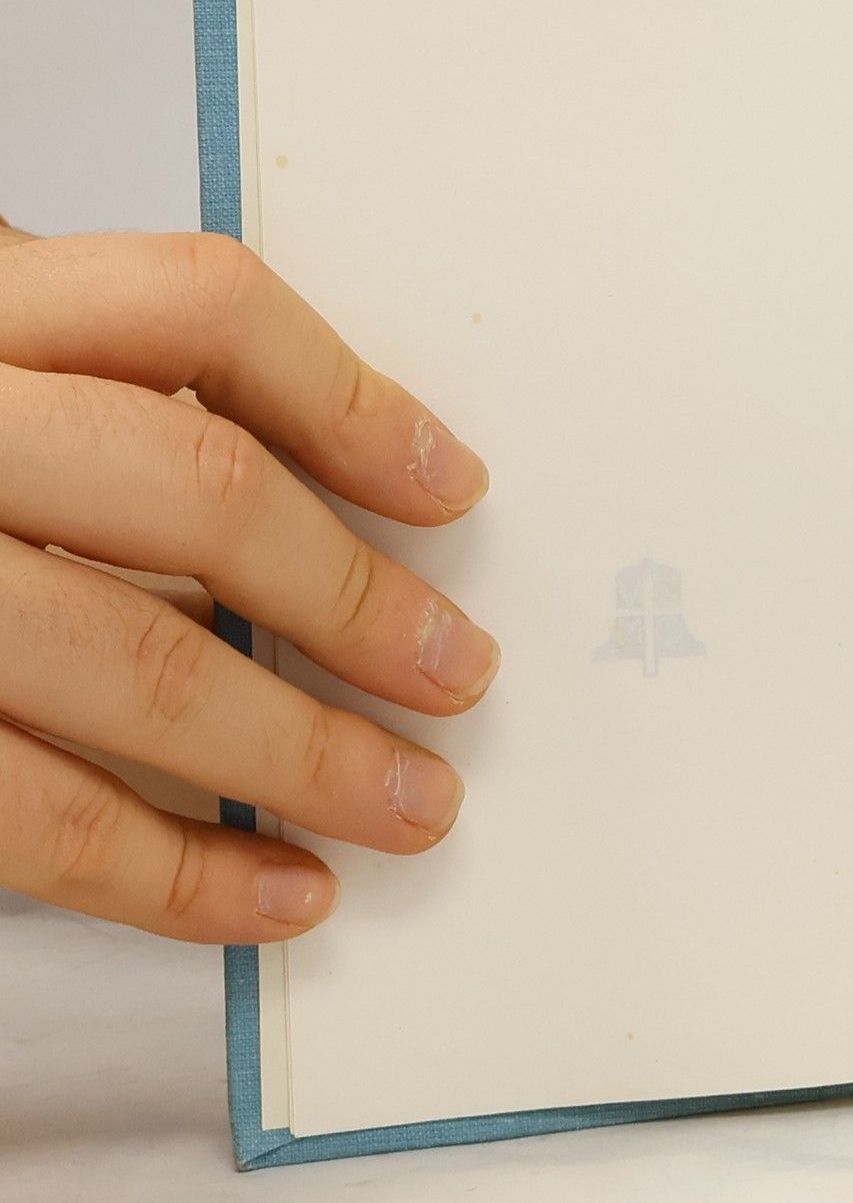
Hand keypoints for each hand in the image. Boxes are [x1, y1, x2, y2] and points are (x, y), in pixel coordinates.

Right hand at [0, 221, 497, 940]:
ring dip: (299, 753)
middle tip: (459, 674)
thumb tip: (365, 483)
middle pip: (190, 484)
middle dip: (350, 596)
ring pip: (127, 662)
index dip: (351, 395)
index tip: (455, 486)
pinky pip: (26, 818)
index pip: (198, 305)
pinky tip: (275, 896)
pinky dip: (172, 873)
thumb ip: (106, 394)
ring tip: (411, 806)